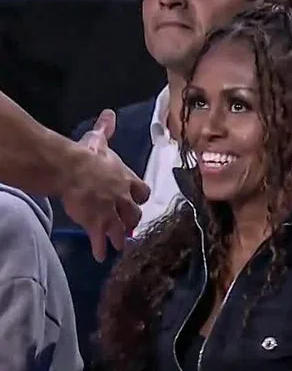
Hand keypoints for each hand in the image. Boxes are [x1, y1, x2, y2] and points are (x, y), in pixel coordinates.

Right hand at [61, 110, 148, 260]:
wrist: (70, 170)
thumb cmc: (85, 154)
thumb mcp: (99, 140)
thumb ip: (106, 129)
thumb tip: (109, 114)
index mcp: (125, 178)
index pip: (142, 191)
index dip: (139, 197)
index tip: (137, 200)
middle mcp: (122, 197)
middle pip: (134, 214)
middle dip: (131, 221)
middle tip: (128, 228)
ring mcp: (110, 211)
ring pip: (121, 230)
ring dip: (119, 239)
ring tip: (118, 247)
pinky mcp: (96, 223)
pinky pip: (101, 240)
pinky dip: (100, 248)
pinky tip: (99, 256)